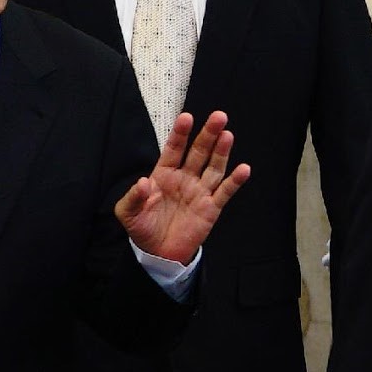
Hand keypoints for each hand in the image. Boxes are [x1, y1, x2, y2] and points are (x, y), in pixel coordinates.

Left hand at [115, 112, 249, 265]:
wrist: (157, 254)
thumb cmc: (143, 228)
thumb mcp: (127, 212)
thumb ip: (133, 196)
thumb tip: (144, 182)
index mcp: (164, 174)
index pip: (174, 148)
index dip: (180, 134)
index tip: (187, 117)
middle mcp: (185, 178)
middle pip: (199, 152)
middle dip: (208, 134)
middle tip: (219, 117)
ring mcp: (199, 191)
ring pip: (214, 167)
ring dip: (221, 152)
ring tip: (227, 135)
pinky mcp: (211, 207)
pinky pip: (225, 192)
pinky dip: (235, 181)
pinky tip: (243, 169)